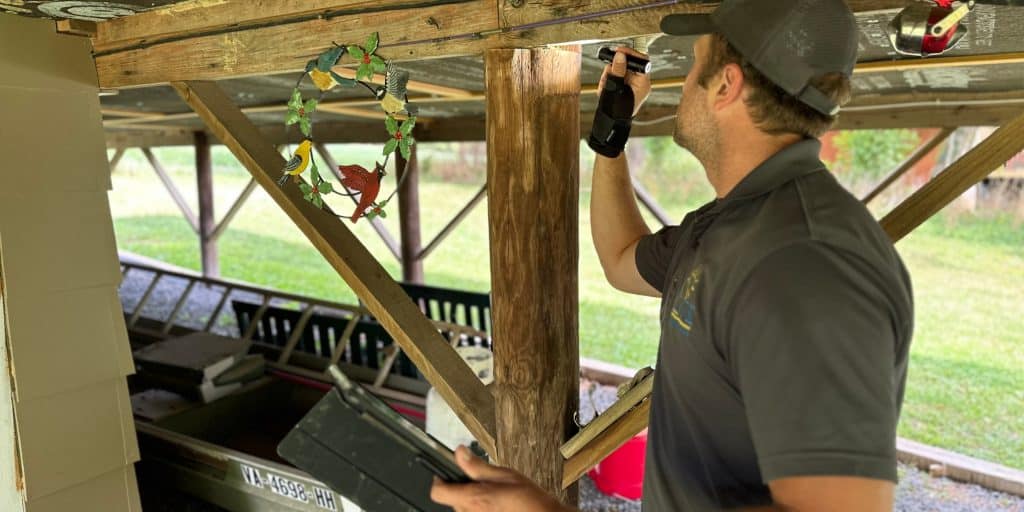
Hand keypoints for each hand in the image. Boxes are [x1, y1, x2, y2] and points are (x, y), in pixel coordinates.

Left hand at [430, 446, 571, 511]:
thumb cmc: (528, 500)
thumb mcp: (504, 474)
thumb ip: (477, 466)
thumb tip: (459, 453)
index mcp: (473, 498)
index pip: (438, 492)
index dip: (439, 480)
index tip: (445, 473)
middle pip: (451, 500)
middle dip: (461, 489)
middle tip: (479, 481)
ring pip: (463, 509)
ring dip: (471, 500)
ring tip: (492, 495)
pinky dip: (479, 509)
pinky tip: (495, 505)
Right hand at [597, 47, 651, 116]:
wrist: (610, 125)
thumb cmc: (616, 112)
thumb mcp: (615, 88)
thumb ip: (617, 70)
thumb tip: (620, 54)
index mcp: (643, 83)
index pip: (641, 60)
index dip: (630, 53)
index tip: (618, 51)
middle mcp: (639, 83)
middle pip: (628, 64)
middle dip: (614, 68)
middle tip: (607, 75)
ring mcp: (631, 86)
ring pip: (620, 71)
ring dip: (609, 76)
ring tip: (605, 87)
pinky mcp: (624, 88)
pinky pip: (616, 78)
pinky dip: (609, 81)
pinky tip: (605, 89)